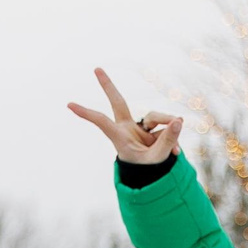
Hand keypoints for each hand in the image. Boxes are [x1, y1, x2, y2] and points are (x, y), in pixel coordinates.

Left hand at [67, 67, 182, 165]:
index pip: (102, 122)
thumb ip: (168, 140)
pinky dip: (173, 134)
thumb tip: (178, 120)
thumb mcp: (158, 158)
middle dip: (108, 86)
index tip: (69, 104)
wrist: (155, 178)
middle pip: (118, 102)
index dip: (87, 113)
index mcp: (120, 137)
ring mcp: (140, 127)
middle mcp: (127, 129)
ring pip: (155, 116)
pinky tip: (177, 151)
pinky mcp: (153, 129)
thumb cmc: (148, 172)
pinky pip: (167, 124)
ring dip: (167, 127)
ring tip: (175, 149)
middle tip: (96, 68)